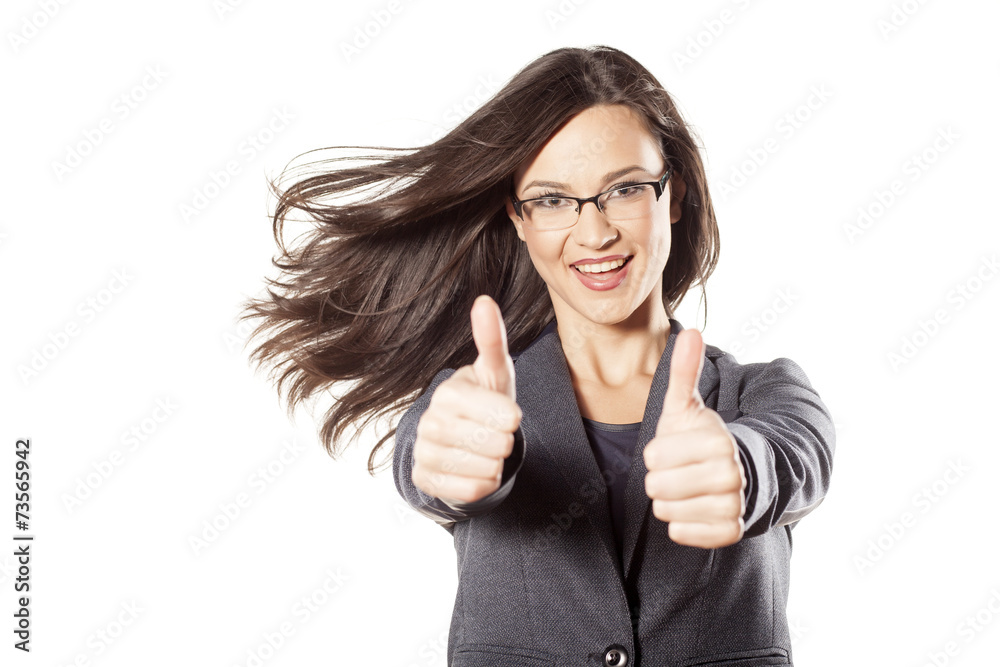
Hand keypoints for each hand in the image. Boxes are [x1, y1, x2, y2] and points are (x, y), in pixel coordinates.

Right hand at [411, 295, 520, 504]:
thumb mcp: (494, 372)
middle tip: (495, 434)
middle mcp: (430, 421)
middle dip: (505, 443)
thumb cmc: (483, 400)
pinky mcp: (423, 479)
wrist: (458, 439)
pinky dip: (484, 484)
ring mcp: (423, 451)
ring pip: (485, 469)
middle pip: (496, 445)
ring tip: (486, 451)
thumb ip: (492, 339)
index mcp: (449, 392)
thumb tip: (484, 300)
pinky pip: (472, 492)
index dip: (513, 419)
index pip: (505, 416)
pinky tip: (476, 469)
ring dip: (496, 464)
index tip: (507, 415)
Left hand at [643, 328, 746, 547]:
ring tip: (687, 488)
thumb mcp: (689, 407)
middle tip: (679, 470)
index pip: (653, 457)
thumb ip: (685, 372)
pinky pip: (680, 533)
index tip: (674, 449)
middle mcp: (731, 474)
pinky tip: (694, 507)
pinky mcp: (730, 532)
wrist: (742, 474)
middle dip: (660, 478)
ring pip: (666, 511)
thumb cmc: (703, 439)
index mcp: (718, 440)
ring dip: (669, 501)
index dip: (657, 453)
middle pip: (656, 486)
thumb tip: (692, 332)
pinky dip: (680, 523)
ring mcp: (734, 506)